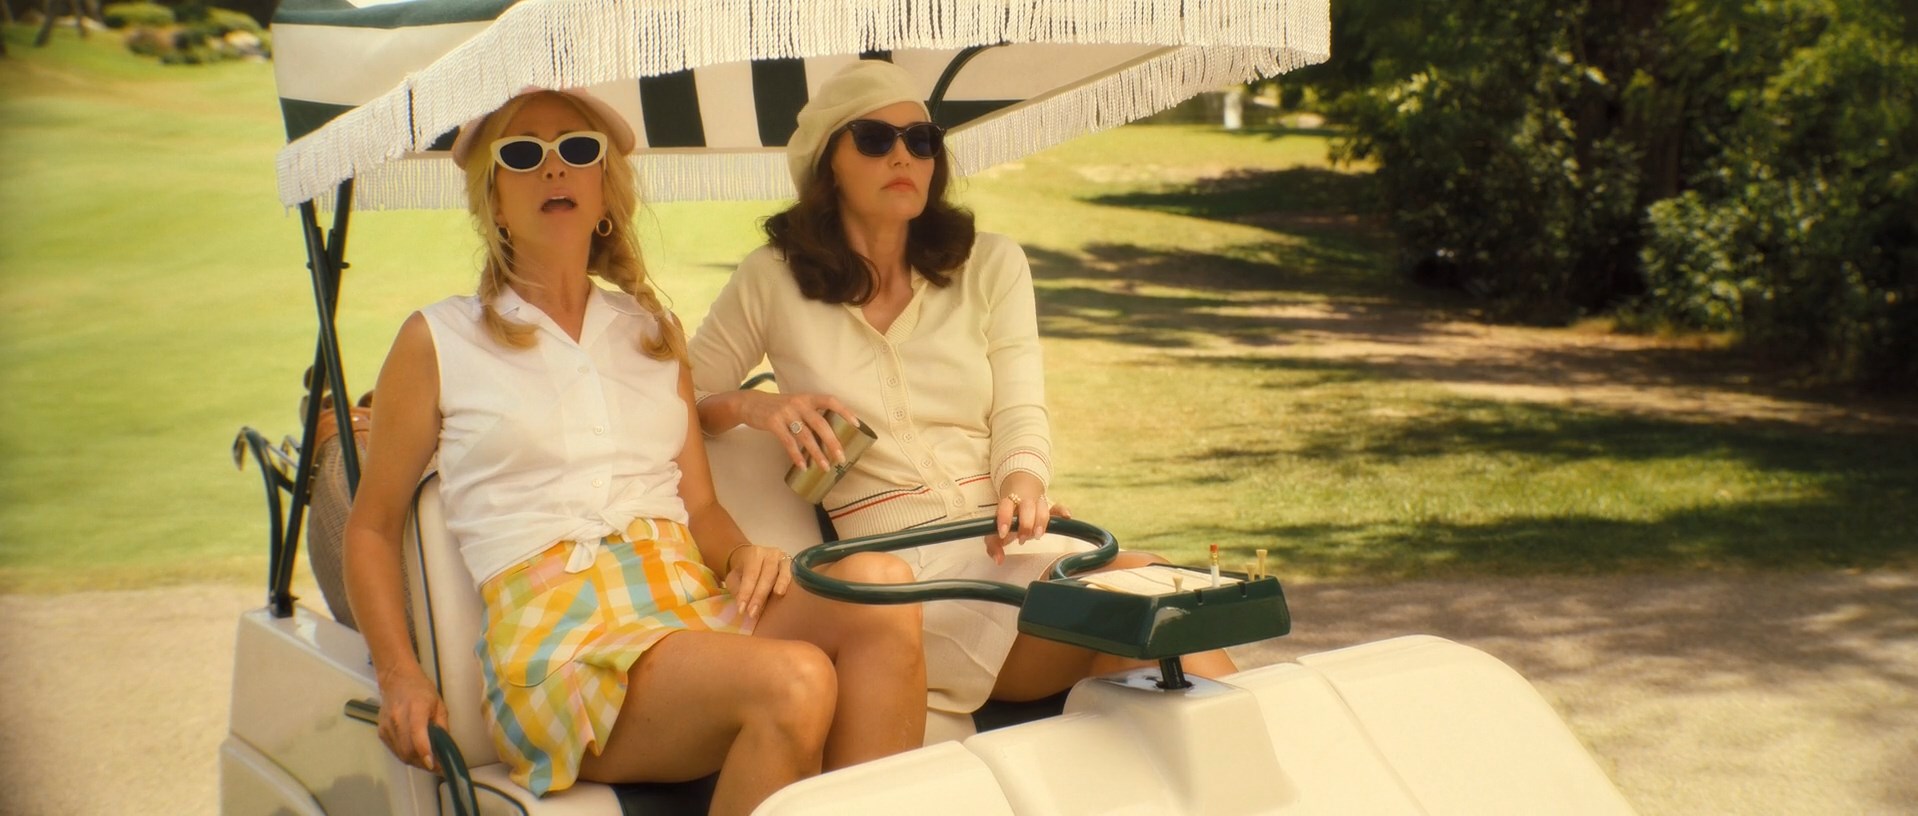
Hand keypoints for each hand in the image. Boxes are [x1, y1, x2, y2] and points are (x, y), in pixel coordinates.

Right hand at [376, 666, 449, 771]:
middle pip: (408, 750)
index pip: (417, 735)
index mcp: (415, 709)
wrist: (396, 680)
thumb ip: (442, 727)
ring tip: (429, 762)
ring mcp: (387, 727)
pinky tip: (416, 754)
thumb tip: (445, 750)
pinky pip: (395, 751)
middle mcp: (397, 719)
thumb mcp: (439, 705)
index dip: (425, 752)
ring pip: (401, 754)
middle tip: (438, 767)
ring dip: (416, 762)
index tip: (434, 765)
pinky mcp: (381, 732)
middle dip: (424, 763)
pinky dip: (406, 756)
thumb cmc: (422, 690)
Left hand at [723, 543, 792, 619]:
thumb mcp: (734, 577)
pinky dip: (791, 583)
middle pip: (767, 574)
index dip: (746, 592)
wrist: (755, 560)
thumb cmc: (744, 571)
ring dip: (781, 583)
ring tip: (778, 594)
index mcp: (754, 554)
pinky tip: (790, 594)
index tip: (742, 610)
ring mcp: (785, 559)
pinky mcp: (794, 566)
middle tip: (753, 613)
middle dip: (760, 595)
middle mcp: (771, 554)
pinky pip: (795, 574)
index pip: (750, 574)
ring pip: (784, 571)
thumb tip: (743, 606)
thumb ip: (737, 589)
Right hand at [739, 392, 858, 471]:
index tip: (857, 425)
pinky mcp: (773, 422)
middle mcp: (799, 403)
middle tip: (841, 458)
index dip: (845, 411)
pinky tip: (803, 466)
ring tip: (825, 467)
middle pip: (821, 423)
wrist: (750, 402)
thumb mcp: (796, 404)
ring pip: (806, 435)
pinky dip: (796, 455)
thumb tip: (830, 437)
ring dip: (817, 453)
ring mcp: (785, 412)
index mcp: (808, 398)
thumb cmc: (779, 407)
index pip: (830, 401)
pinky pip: (788, 442)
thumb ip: (811, 415)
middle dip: (832, 442)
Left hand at [985, 472, 1068, 563]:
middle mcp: (1023, 502)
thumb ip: (994, 547)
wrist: (1018, 503)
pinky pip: (1058, 507)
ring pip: (1042, 506)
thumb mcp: (996, 534)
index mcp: (1008, 504)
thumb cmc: (1007, 521)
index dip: (1004, 518)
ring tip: (1038, 534)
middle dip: (1026, 523)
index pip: (1005, 506)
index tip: (1003, 533)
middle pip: (1027, 505)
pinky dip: (1062, 511)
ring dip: (1041, 520)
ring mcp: (1037, 505)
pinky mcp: (1050, 509)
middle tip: (1022, 539)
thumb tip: (999, 560)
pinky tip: (1066, 516)